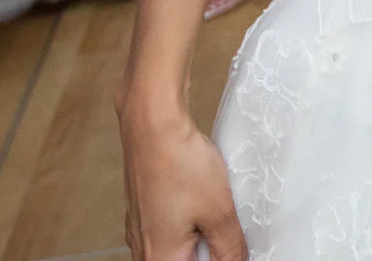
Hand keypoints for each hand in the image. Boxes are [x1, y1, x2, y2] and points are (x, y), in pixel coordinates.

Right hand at [121, 102, 248, 260]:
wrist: (152, 123)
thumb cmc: (179, 164)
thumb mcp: (219, 212)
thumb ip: (230, 249)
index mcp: (160, 259)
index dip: (219, 259)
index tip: (233, 247)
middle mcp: (143, 250)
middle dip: (209, 252)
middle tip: (228, 231)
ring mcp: (139, 231)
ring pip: (176, 250)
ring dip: (199, 239)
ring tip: (217, 216)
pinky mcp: (142, 211)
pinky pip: (168, 231)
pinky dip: (188, 224)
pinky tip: (202, 204)